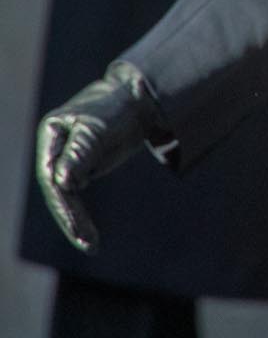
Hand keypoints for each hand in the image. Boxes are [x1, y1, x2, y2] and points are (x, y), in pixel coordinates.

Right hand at [35, 61, 159, 252]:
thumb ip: (81, 151)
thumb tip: (61, 183)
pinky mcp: (82, 168)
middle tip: (87, 242)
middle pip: (57, 189)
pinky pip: (76, 196)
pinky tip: (89, 235)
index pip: (52, 173)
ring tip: (91, 245)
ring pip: (66, 196)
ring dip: (75, 221)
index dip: (63, 202)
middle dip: (70, 217)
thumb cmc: (119, 107)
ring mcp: (67, 160)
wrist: (140, 98)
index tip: (77, 225)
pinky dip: (81, 215)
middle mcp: (54, 149)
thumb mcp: (100, 127)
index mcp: (53, 134)